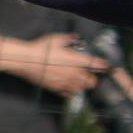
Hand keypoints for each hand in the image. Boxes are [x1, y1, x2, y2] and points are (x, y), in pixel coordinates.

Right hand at [0, 30, 114, 99]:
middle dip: (92, 78)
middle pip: (92, 82)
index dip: (104, 66)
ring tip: (78, 81)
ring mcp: (66, 83)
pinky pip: (69, 94)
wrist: (25, 60)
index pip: (97, 65)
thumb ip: (68, 39)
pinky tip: (67, 86)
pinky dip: (71, 91)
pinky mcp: (57, 89)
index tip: (107, 66)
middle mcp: (74, 73)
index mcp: (77, 60)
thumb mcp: (55, 39)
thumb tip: (76, 37)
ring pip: (82, 89)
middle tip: (88, 74)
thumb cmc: (40, 48)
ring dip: (82, 85)